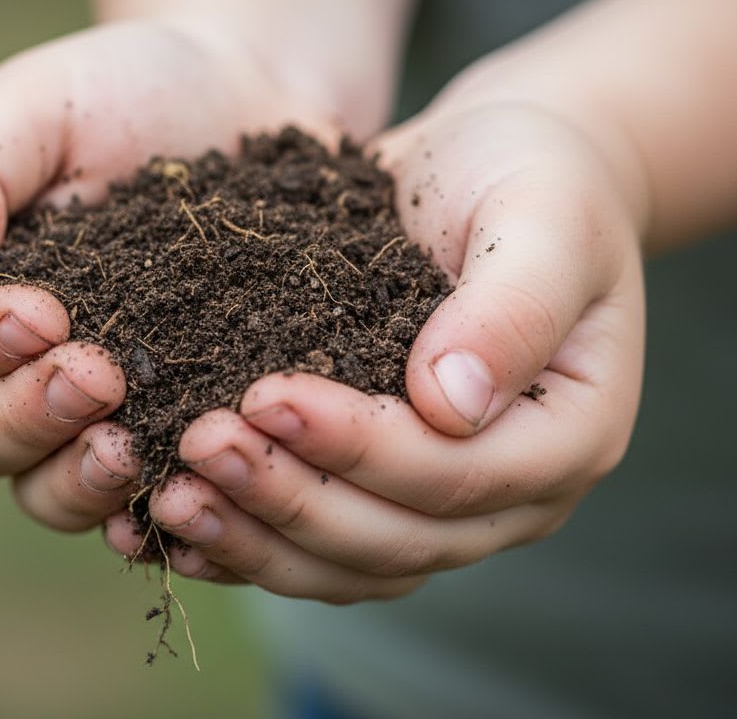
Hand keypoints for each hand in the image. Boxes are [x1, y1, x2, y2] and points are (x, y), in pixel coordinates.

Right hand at [0, 21, 336, 531]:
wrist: (251, 104)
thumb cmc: (132, 93)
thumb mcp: (40, 103)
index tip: (40, 309)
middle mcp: (15, 369)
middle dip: (26, 413)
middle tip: (97, 372)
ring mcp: (93, 414)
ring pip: (43, 489)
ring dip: (76, 478)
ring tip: (130, 444)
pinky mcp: (170, 434)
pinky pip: (139, 506)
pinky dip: (147, 517)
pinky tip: (179, 500)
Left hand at [104, 98, 647, 602]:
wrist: (493, 171)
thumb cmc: (533, 179)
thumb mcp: (543, 216)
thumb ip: (513, 307)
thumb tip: (449, 406)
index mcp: (569, 436)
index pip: (459, 476)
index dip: (359, 448)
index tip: (267, 393)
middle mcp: (512, 493)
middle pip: (395, 539)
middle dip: (290, 498)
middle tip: (198, 445)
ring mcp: (446, 507)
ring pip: (348, 563)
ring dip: (254, 538)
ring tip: (167, 496)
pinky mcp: (382, 493)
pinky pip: (314, 548)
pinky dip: (245, 544)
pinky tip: (168, 527)